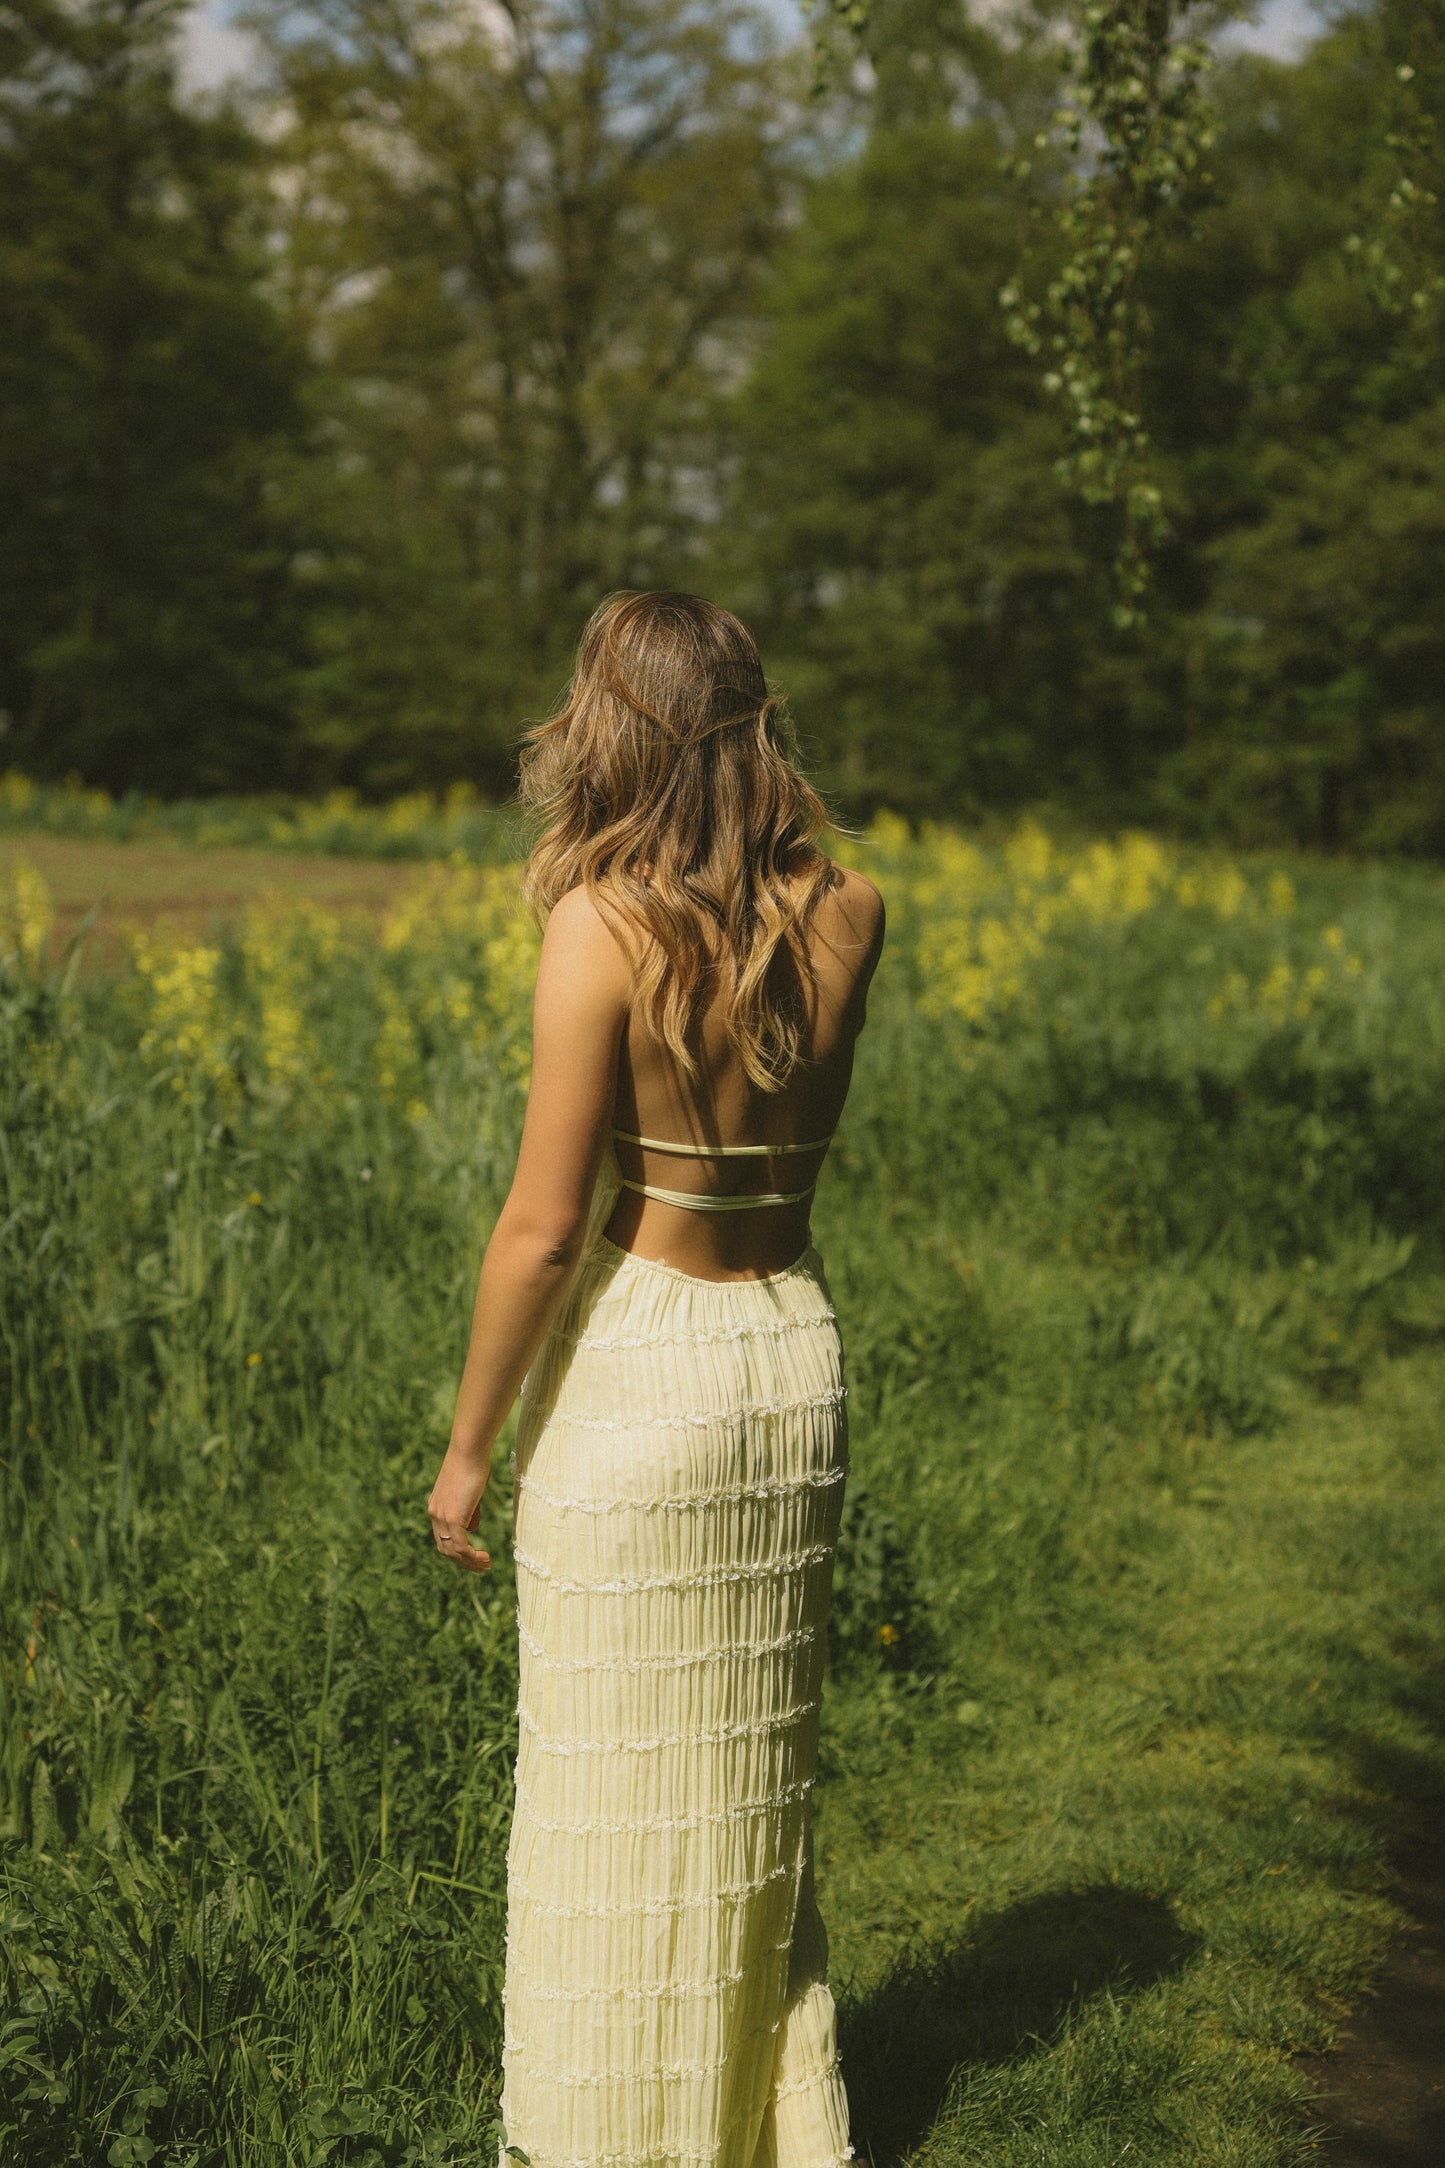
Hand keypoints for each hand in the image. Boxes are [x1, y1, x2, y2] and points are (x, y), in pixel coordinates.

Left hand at [428, 1450, 492, 1573]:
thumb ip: (469, 1511)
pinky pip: (460, 1546)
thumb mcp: (470, 1491)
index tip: (474, 1555)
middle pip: (444, 1549)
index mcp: (436, 1507)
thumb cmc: (473, 1464)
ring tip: (486, 1565)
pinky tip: (484, 1557)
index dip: (457, 1550)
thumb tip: (473, 1529)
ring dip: (469, 1562)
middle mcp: (435, 1514)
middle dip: (463, 1561)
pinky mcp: (453, 1518)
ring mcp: (442, 1517)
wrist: (469, 1450)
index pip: (442, 1537)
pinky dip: (471, 1556)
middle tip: (482, 1566)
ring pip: (452, 1551)